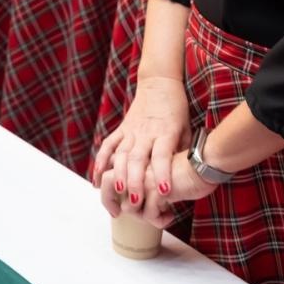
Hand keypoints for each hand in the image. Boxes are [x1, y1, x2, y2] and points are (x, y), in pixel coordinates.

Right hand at [94, 74, 190, 211]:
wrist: (160, 83)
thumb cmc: (177, 110)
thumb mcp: (186, 129)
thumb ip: (182, 151)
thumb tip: (184, 176)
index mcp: (166, 133)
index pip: (162, 155)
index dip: (162, 173)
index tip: (163, 191)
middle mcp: (146, 132)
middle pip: (138, 158)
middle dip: (136, 180)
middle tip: (135, 200)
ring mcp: (131, 130)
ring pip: (121, 154)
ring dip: (118, 174)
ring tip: (118, 192)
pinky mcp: (121, 129)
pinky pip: (108, 145)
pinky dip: (100, 161)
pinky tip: (97, 179)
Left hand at [97, 165, 202, 229]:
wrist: (206, 161)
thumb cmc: (186, 167)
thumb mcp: (160, 169)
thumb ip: (147, 177)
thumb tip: (135, 201)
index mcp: (136, 156)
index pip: (108, 171)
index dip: (107, 193)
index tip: (114, 208)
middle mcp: (137, 163)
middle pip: (107, 182)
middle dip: (110, 203)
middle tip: (117, 214)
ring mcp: (146, 176)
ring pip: (129, 205)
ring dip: (142, 217)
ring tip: (159, 216)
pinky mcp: (157, 189)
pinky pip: (149, 214)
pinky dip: (159, 220)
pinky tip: (171, 215)